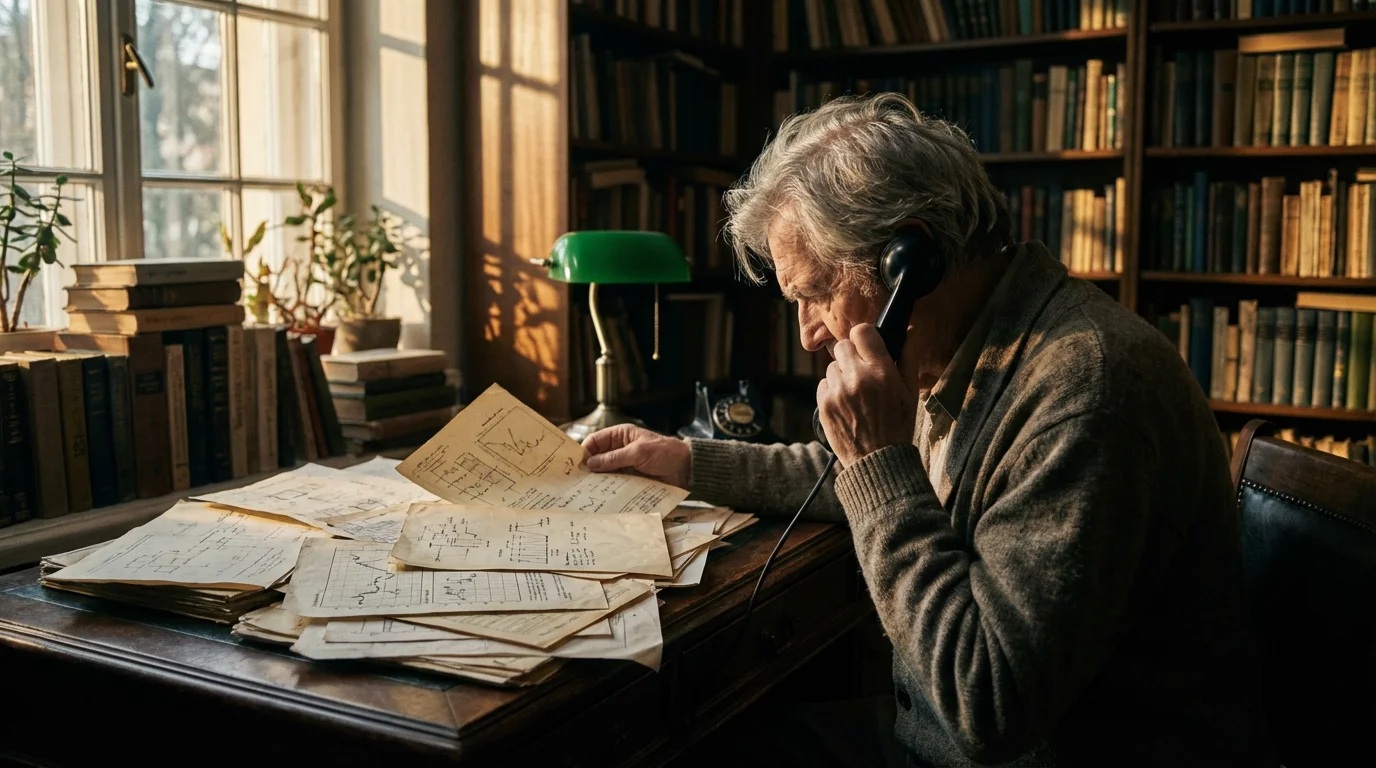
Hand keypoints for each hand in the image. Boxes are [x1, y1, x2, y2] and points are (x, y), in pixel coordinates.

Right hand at [582, 424, 690, 487]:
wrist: (686, 469)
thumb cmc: (665, 453)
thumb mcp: (639, 452)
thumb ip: (614, 458)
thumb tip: (590, 464)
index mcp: (621, 436)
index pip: (596, 441)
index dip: (585, 451)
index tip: (576, 465)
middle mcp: (619, 450)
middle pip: (597, 458)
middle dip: (588, 468)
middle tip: (576, 481)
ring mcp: (624, 466)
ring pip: (604, 473)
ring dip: (597, 481)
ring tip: (585, 491)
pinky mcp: (629, 480)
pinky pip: (614, 484)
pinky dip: (607, 489)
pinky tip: (600, 497)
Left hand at [816, 323, 917, 466]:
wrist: (877, 460)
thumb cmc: (898, 424)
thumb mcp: (911, 391)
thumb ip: (909, 357)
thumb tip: (908, 330)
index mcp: (881, 371)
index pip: (861, 331)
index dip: (864, 337)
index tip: (867, 345)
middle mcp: (857, 378)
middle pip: (842, 345)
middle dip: (852, 355)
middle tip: (862, 372)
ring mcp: (837, 391)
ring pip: (832, 366)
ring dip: (842, 374)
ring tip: (856, 393)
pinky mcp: (823, 404)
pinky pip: (823, 384)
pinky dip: (832, 391)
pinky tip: (846, 405)